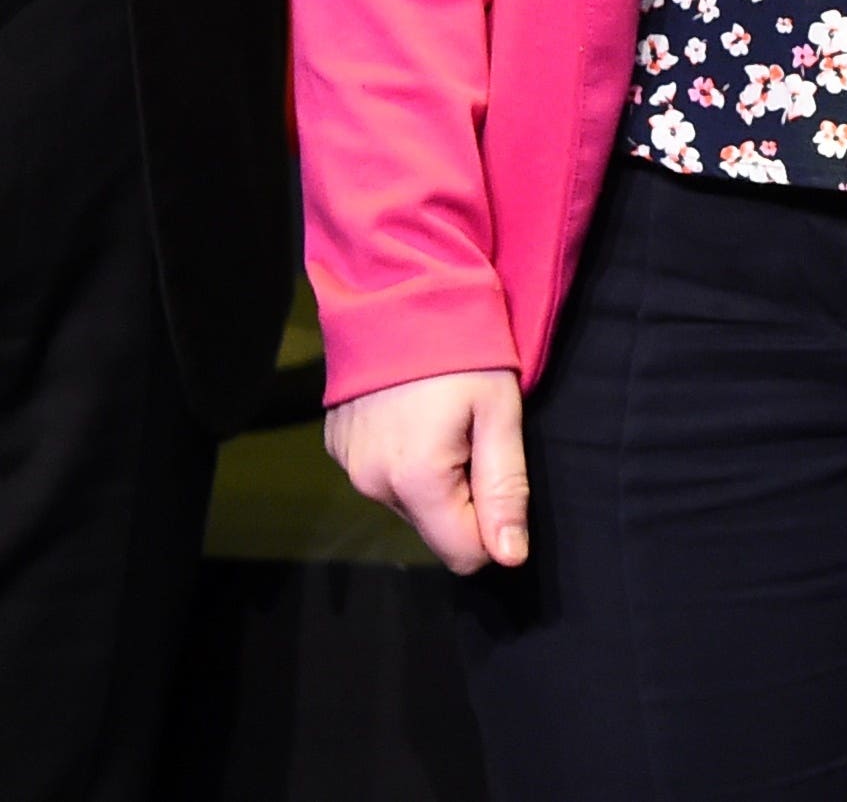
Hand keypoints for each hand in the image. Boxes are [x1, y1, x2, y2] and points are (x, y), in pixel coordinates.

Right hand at [324, 367, 531, 574]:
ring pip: (406, 501)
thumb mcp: (499, 412)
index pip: (464, 555)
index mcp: (416, 480)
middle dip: (460, 496)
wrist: (394, 289)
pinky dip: (400, 456)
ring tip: (440, 418)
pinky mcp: (335, 445)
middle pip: (433, 527)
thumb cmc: (460, 348)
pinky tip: (409, 413)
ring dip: (430, 476)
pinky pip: (379, 474)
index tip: (497, 476)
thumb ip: (505, 488)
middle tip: (471, 434)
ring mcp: (348, 464)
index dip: (491, 528)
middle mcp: (372, 483)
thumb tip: (511, 557)